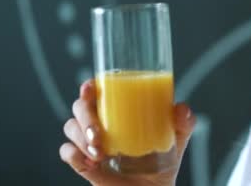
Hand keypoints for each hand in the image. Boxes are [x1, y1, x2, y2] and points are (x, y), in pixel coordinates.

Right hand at [60, 79, 195, 185]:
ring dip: (80, 137)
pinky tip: (90, 161)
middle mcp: (101, 122)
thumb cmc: (163, 159)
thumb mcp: (177, 138)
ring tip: (99, 152)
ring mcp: (90, 143)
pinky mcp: (84, 163)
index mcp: (118, 110)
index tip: (91, 89)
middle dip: (84, 117)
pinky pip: (66, 153)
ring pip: (70, 127)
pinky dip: (73, 154)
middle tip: (98, 134)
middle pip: (79, 106)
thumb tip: (180, 108)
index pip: (97, 90)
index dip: (89, 86)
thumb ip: (184, 122)